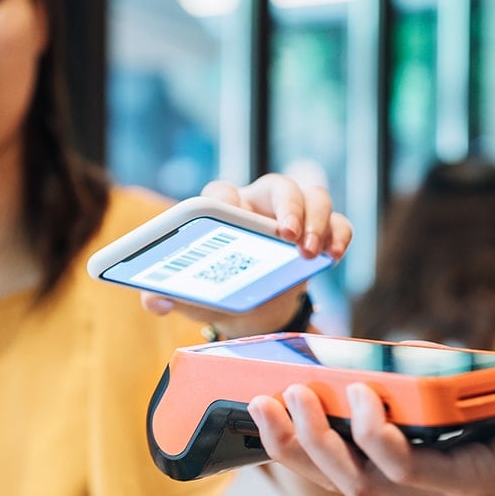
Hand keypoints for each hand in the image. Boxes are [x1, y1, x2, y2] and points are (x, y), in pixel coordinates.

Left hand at [140, 173, 351, 337]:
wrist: (251, 310)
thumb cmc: (216, 291)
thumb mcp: (188, 296)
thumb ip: (162, 295)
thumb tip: (154, 300)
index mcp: (223, 210)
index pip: (223, 190)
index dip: (228, 199)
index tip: (232, 212)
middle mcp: (260, 204)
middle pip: (279, 185)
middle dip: (286, 205)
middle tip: (286, 235)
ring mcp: (295, 216)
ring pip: (315, 196)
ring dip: (316, 220)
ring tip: (310, 253)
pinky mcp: (321, 233)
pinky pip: (339, 223)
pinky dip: (340, 234)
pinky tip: (335, 255)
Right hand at [245, 361, 494, 495]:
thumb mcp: (459, 381)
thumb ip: (415, 373)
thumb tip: (366, 352)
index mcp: (417, 468)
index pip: (339, 465)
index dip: (293, 443)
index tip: (255, 406)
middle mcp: (427, 487)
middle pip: (337, 479)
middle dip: (290, 444)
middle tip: (255, 403)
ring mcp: (449, 490)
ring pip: (362, 481)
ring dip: (322, 442)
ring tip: (296, 398)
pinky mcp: (475, 481)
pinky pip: (411, 467)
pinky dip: (378, 435)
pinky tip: (361, 398)